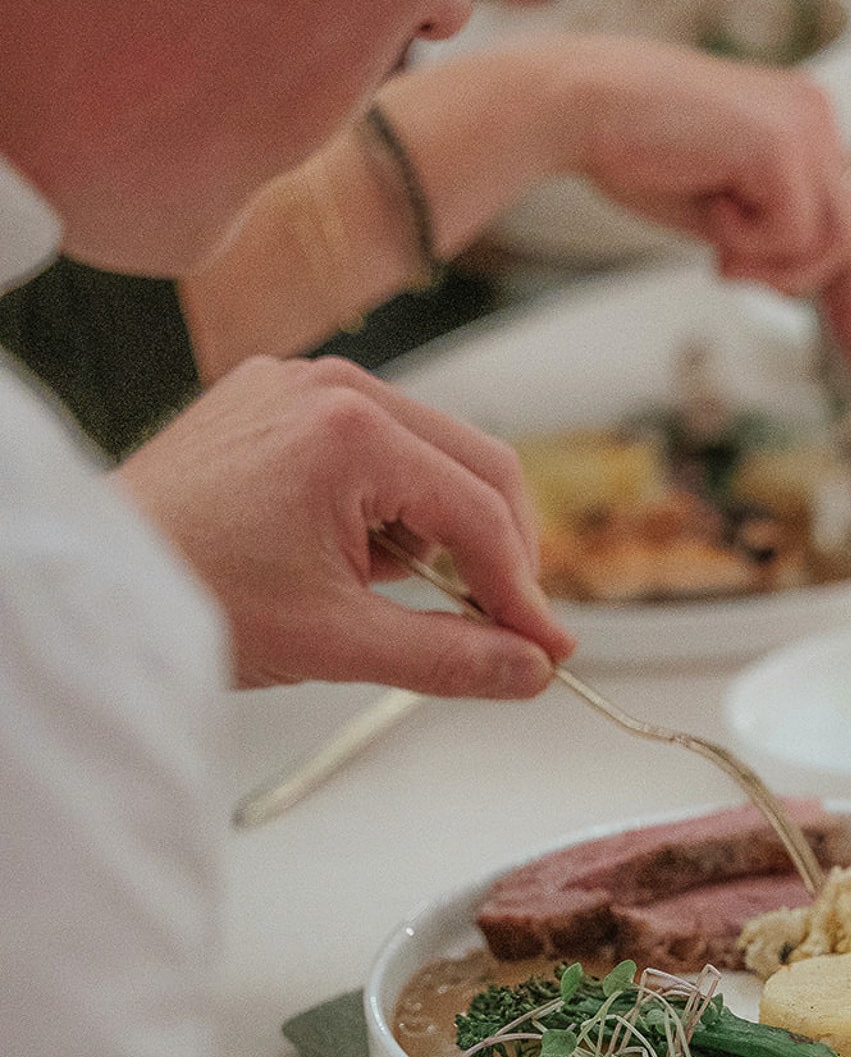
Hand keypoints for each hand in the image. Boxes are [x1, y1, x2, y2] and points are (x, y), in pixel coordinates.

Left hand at [117, 355, 575, 693]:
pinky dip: (391, 509)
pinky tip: (359, 563)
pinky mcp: (280, 401)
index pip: (479, 512)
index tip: (547, 650)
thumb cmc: (189, 595)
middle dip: (499, 554)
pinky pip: (376, 448)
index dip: (523, 591)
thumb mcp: (336, 642)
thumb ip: (450, 657)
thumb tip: (528, 671)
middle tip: (512, 632)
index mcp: (351, 430)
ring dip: (443, 533)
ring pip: (430, 456)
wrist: (98, 578)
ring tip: (403, 599)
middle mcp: (334, 386)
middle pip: (475, 466)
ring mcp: (304, 385)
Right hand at [565, 40, 850, 373]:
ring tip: (721, 252)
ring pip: (830, 241)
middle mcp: (813, 115)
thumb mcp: (719, 213)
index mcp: (801, 123)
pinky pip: (791, 232)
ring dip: (772, 266)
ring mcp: (803, 124)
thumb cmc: (634, 151)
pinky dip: (745, 241)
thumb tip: (796, 286)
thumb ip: (764, 240)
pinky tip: (710, 211)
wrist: (583, 108)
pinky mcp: (781, 143)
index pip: (850, 216)